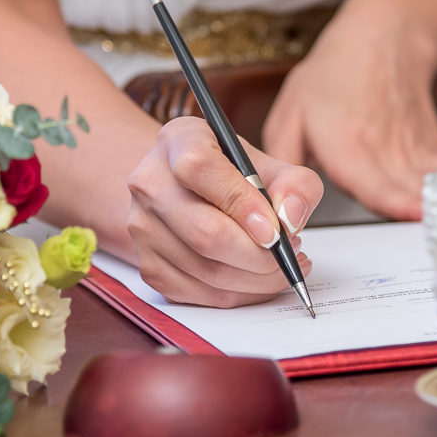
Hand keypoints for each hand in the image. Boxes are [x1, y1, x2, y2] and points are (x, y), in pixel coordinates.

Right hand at [126, 117, 323, 307]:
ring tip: (281, 263)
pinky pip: (201, 294)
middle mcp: (150, 183)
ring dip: (258, 278)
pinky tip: (260, 278)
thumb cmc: (230, 175)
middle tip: (290, 252)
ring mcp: (142, 228)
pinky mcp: (148, 266)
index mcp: (178, 142)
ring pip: (207, 271)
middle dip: (260, 255)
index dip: (241, 203)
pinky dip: (241, 294)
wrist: (187, 191)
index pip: (200, 169)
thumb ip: (294, 184)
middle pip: (204, 232)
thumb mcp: (268, 164)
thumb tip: (290, 218)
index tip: (274, 228)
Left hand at [261, 12, 436, 220]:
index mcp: (346, 143)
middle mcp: (384, 149)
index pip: (372, 178)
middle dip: (418, 214)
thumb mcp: (290, 114)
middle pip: (407, 192)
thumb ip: (280, 163)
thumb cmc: (335, 76)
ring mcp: (413, 149)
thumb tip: (274, 203)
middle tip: (434, 233)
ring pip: (432, 186)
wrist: (384, 41)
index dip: (394, 199)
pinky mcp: (433, 150)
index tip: (415, 213)